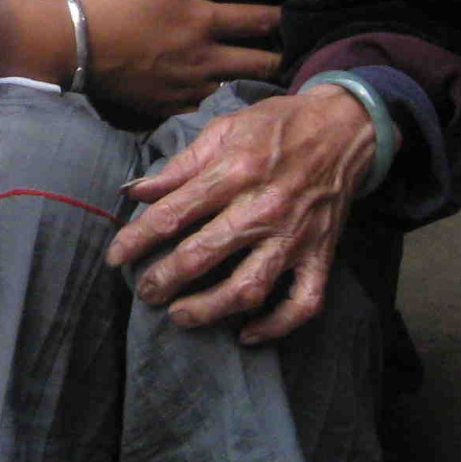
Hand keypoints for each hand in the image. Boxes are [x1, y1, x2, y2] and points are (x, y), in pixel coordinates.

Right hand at [78, 0, 281, 117]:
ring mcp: (187, 87)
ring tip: (253, 76)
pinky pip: (202, 104)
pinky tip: (212, 91)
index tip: (293, 19)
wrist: (74, 43)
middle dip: (279, 59)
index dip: (280, 19)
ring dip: (245, 81)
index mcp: (203, 21)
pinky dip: (211, 97)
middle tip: (291, 58)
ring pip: (232, 88)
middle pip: (258, 64)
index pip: (257, 21)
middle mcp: (204, 59)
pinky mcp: (168, 106)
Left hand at [105, 87, 372, 344]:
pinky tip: (247, 335)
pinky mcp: (321, 255)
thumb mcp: (225, 129)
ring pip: (248, 288)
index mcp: (235, 171)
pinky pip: (302, 303)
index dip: (138, 239)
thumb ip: (180, 165)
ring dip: (209, 309)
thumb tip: (134, 191)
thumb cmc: (277, 126)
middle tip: (145, 292)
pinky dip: (276, 326)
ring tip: (180, 316)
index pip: (174, 213)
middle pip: (204, 254)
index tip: (115, 258)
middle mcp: (264, 207)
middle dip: (165, 279)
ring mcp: (295, 236)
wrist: (345, 128)